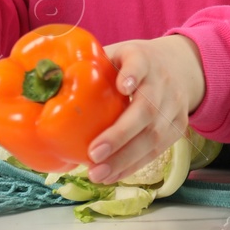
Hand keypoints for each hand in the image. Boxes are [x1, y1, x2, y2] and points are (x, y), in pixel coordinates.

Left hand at [86, 35, 204, 182]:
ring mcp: (174, 105)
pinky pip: (157, 150)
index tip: (123, 86)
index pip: (140, 63)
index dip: (133, 74)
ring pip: (153, 135)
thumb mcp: (116, 54)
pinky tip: (112, 175)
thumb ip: (92, 66)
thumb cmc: (133, 63)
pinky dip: (133, 165)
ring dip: (125, 158)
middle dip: (120, 134)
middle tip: (93, 154)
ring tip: (97, 174)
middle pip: (147, 109)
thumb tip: (49, 84)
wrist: (179, 66)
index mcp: (143, 58)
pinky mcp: (179, 126)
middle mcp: (162, 81)